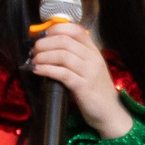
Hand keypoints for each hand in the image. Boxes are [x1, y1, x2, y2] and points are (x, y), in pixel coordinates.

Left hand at [30, 19, 134, 139]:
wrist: (110, 114)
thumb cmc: (96, 92)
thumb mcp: (88, 70)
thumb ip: (74, 57)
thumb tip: (48, 48)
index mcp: (94, 52)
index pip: (75, 30)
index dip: (55, 30)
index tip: (42, 37)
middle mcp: (93, 59)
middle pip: (64, 40)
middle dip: (44, 43)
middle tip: (34, 51)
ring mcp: (90, 72)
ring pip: (62, 55)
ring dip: (43, 56)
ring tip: (34, 61)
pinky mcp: (84, 87)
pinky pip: (62, 73)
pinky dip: (46, 69)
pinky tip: (37, 70)